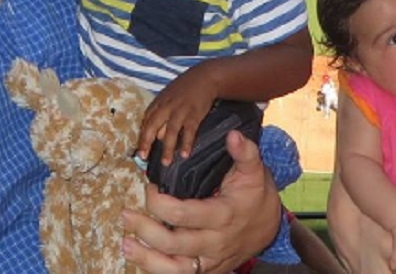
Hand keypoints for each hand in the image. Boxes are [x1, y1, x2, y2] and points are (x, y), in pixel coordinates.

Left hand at [123, 131, 280, 273]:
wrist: (269, 228)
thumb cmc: (256, 195)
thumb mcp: (255, 171)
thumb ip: (245, 152)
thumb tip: (233, 134)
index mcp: (223, 215)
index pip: (183, 214)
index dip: (159, 203)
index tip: (150, 188)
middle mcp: (215, 242)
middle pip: (174, 244)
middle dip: (145, 230)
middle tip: (125, 215)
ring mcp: (211, 260)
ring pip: (175, 269)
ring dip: (146, 259)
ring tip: (126, 245)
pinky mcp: (207, 270)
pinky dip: (158, 270)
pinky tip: (141, 259)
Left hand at [137, 67, 218, 164]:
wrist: (205, 77)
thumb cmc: (185, 88)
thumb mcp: (169, 96)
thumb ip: (161, 112)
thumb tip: (157, 135)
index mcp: (159, 102)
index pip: (146, 121)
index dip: (142, 136)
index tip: (138, 150)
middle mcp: (167, 107)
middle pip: (153, 126)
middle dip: (147, 142)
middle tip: (143, 157)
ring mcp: (180, 111)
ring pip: (170, 131)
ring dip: (167, 148)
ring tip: (166, 163)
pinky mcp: (194, 114)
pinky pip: (189, 131)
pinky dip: (186, 143)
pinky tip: (185, 154)